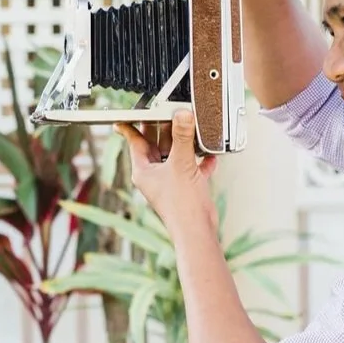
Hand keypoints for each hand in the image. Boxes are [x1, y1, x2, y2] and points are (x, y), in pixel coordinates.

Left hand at [116, 111, 217, 238]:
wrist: (197, 230)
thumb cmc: (181, 205)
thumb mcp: (182, 164)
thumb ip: (183, 137)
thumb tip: (182, 116)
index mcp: (143, 170)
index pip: (135, 141)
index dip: (133, 125)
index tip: (132, 111)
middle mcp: (154, 175)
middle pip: (156, 145)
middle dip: (165, 129)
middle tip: (170, 111)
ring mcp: (169, 181)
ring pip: (175, 154)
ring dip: (184, 143)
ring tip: (192, 127)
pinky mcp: (185, 187)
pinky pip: (192, 168)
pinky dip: (200, 160)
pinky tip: (211, 154)